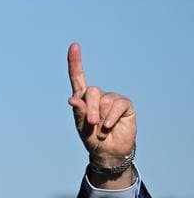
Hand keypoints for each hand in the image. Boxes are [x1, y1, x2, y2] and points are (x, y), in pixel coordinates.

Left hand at [67, 43, 136, 171]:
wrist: (108, 151)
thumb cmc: (92, 138)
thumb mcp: (82, 126)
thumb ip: (79, 112)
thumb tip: (72, 99)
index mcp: (83, 99)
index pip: (78, 78)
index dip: (75, 62)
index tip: (74, 46)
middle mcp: (98, 96)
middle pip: (91, 91)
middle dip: (90, 108)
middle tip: (92, 123)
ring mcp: (112, 99)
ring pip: (105, 100)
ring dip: (102, 116)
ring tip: (102, 129)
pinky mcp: (125, 105)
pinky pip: (118, 105)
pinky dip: (112, 117)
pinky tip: (109, 126)